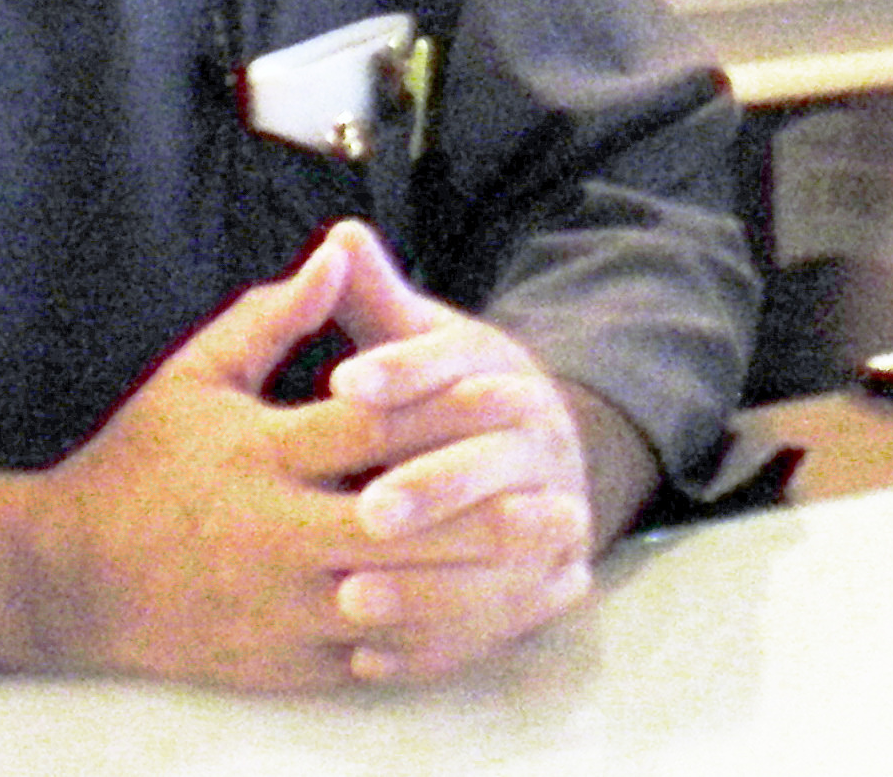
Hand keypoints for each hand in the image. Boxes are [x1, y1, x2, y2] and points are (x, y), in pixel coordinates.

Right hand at [0, 222, 632, 689]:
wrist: (67, 579)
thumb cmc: (140, 462)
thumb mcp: (196, 374)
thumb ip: (275, 317)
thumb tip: (339, 248)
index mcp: (261, 453)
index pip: (374, 427)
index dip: (451, 410)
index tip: (520, 398)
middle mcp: (276, 534)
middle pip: (404, 525)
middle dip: (490, 516)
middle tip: (566, 499)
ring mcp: (281, 608)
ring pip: (404, 606)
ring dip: (488, 590)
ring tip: (556, 570)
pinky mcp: (282, 664)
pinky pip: (377, 661)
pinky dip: (443, 645)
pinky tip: (496, 627)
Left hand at [316, 220, 599, 682]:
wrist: (545, 461)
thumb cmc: (449, 396)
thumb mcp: (420, 340)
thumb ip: (377, 299)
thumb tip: (340, 235)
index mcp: (503, 372)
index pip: (460, 366)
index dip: (404, 373)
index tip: (342, 382)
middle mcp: (537, 440)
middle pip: (490, 462)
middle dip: (431, 488)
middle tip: (366, 510)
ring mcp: (552, 515)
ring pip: (499, 551)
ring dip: (431, 581)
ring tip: (351, 599)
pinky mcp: (544, 583)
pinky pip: (496, 621)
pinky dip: (436, 642)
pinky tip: (368, 657)